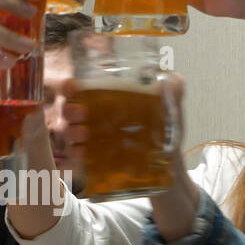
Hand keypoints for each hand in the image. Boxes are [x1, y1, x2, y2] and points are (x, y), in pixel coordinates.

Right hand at [63, 73, 197, 238]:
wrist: (170, 167)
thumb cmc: (166, 135)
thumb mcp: (170, 113)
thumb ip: (172, 94)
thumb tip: (175, 77)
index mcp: (108, 102)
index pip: (81, 90)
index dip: (71, 86)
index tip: (72, 85)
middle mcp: (95, 120)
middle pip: (70, 110)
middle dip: (70, 110)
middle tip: (82, 113)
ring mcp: (92, 142)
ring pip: (69, 133)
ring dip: (71, 132)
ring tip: (84, 134)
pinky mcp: (95, 163)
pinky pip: (78, 159)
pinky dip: (76, 155)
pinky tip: (81, 153)